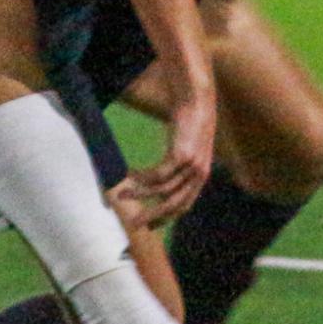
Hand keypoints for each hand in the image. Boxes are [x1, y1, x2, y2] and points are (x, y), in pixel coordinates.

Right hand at [127, 83, 215, 222]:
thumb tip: (160, 175)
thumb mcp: (187, 146)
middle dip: (152, 216)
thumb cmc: (190, 119)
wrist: (197, 99)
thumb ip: (178, 162)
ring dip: (140, 194)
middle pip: (173, 205)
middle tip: (133, 224)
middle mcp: (199, 175)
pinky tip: (129, 174)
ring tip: (121, 194)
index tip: (149, 224)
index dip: (166, 216)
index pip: (184, 205)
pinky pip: (158, 174)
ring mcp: (191, 166)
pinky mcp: (182, 155)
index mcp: (201, 176)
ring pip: (162, 191)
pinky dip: (142, 177)